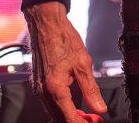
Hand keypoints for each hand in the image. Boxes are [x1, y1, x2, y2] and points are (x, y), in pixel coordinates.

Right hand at [24, 2, 106, 122]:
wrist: (46, 24)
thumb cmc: (64, 39)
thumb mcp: (83, 64)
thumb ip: (91, 90)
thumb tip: (100, 108)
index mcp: (55, 89)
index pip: (69, 118)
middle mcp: (43, 92)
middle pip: (59, 119)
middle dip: (76, 122)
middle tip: (92, 120)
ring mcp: (38, 88)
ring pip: (53, 112)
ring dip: (68, 116)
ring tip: (86, 115)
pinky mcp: (38, 83)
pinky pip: (49, 102)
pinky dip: (61, 107)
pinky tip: (73, 104)